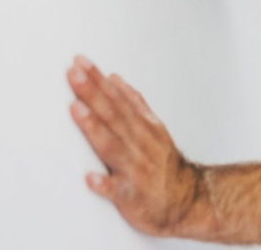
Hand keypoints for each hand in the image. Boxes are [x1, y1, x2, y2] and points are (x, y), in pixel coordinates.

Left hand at [66, 54, 201, 236]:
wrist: (186, 198)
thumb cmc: (163, 162)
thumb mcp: (152, 125)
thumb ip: (132, 101)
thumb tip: (114, 78)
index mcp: (140, 124)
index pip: (115, 96)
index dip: (97, 79)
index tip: (80, 63)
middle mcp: (137, 142)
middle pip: (112, 113)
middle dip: (92, 92)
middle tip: (74, 73)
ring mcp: (134, 167)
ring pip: (111, 145)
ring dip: (93, 127)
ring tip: (75, 109)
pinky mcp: (131, 196)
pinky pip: (117, 190)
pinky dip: (104, 184)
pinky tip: (89, 178)